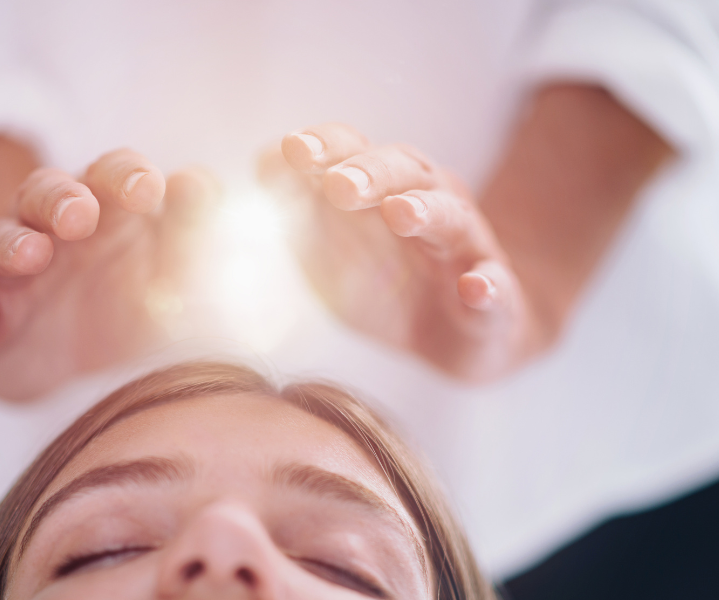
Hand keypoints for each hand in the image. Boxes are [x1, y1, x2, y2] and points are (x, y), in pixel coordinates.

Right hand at [0, 150, 214, 399]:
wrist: (67, 364)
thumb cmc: (128, 302)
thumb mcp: (169, 271)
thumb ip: (192, 231)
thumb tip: (203, 183)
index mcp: (106, 213)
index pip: (113, 175)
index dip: (127, 175)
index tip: (151, 190)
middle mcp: (52, 233)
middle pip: (48, 194)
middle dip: (61, 199)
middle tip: (80, 215)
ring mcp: (9, 276)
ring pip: (1, 243)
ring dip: (12, 245)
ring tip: (31, 255)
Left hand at [260, 123, 544, 380]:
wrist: (458, 337)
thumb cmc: (385, 282)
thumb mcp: (329, 248)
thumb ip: (296, 208)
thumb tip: (260, 164)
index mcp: (383, 187)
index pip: (353, 150)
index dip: (325, 147)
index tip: (292, 150)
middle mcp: (429, 203)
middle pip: (403, 171)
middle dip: (369, 173)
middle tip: (339, 185)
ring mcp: (465, 248)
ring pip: (451, 217)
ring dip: (425, 211)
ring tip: (399, 213)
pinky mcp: (495, 298)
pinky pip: (495, 288)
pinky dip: (487, 286)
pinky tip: (475, 287)